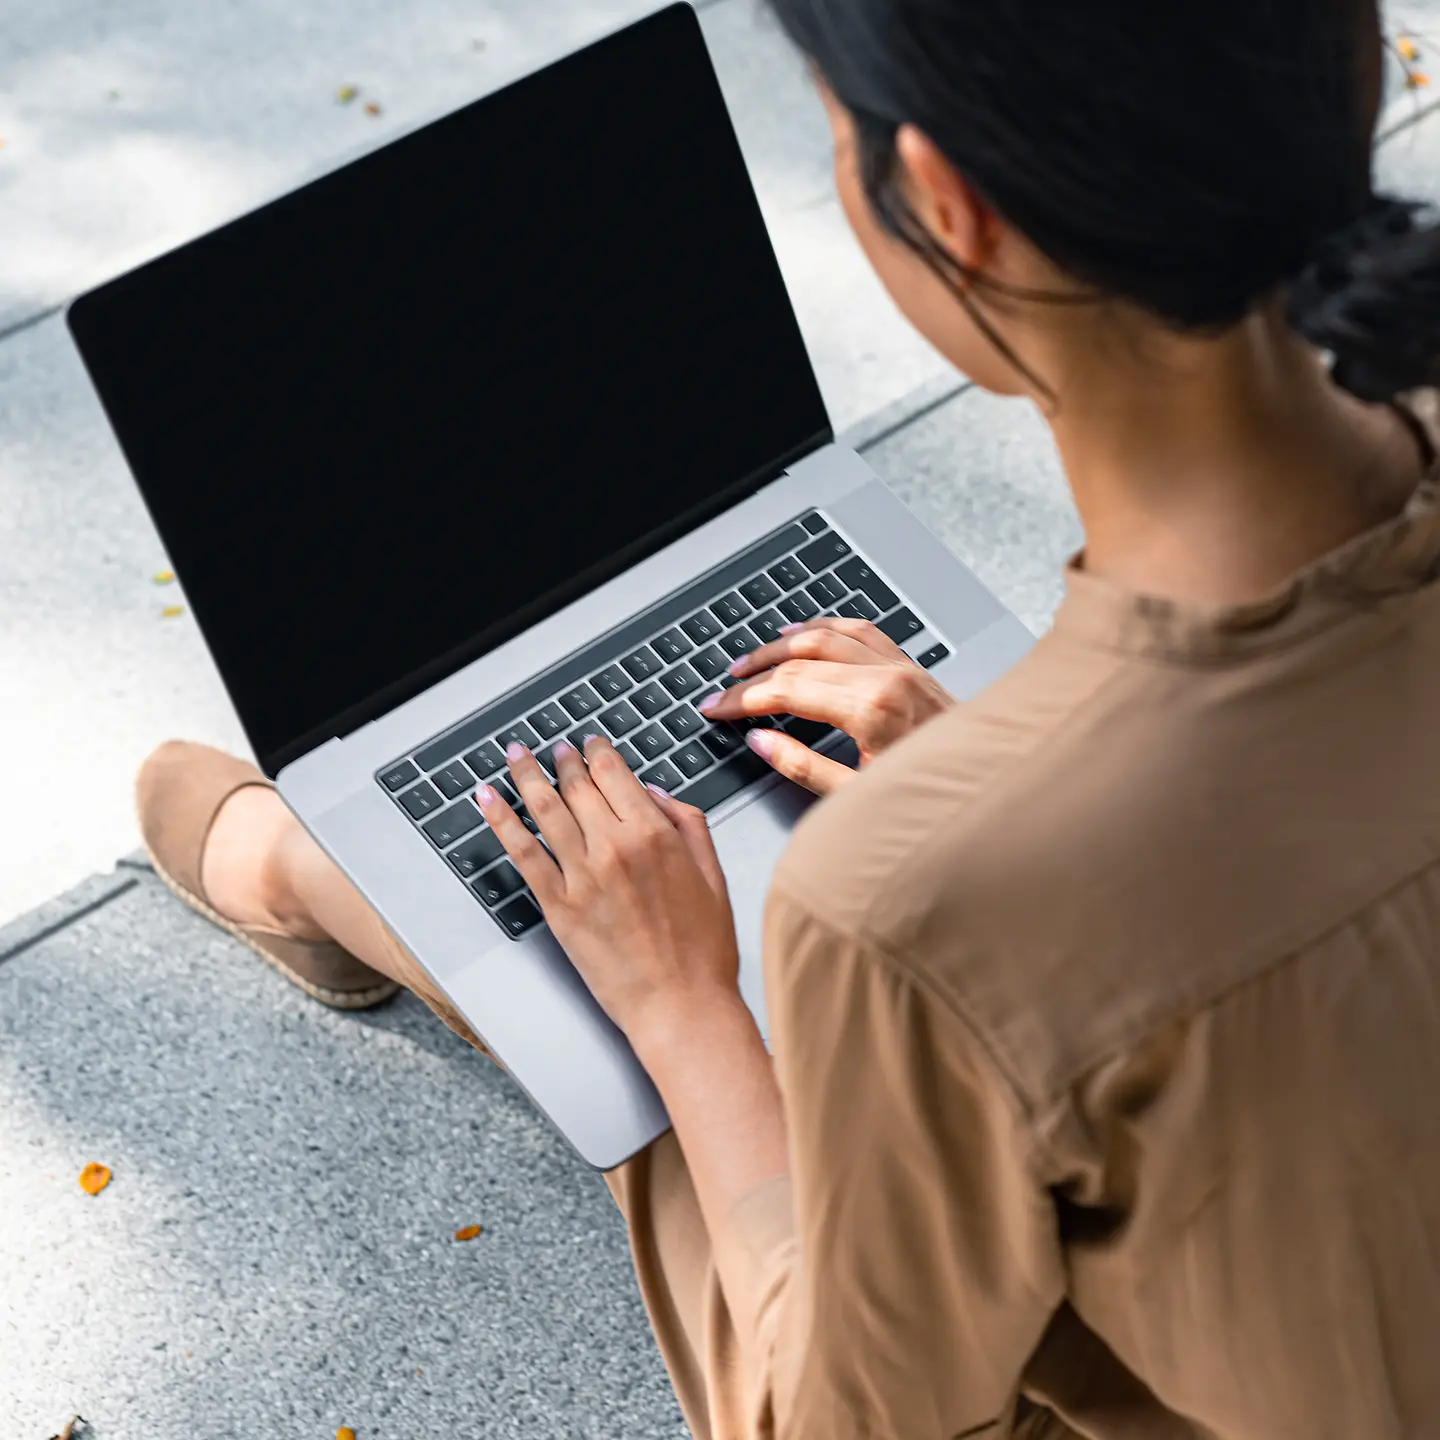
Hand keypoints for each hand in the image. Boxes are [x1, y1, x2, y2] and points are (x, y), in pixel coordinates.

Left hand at [477, 734, 742, 1047]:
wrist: (680, 1005)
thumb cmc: (703, 950)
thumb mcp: (712, 873)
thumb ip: (686, 822)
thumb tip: (653, 792)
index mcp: (655, 833)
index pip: (615, 773)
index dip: (597, 751)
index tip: (589, 743)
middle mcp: (614, 846)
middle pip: (577, 785)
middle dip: (562, 760)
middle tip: (554, 749)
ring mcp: (582, 876)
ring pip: (545, 809)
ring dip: (525, 775)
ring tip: (515, 755)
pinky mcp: (558, 906)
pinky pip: (522, 852)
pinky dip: (500, 820)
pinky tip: (488, 800)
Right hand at [697, 617, 954, 793]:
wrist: (986, 787)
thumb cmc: (930, 799)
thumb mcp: (857, 796)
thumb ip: (803, 767)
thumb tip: (761, 741)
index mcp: (870, 709)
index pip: (787, 692)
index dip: (744, 700)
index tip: (718, 709)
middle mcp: (885, 677)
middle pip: (800, 661)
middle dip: (754, 675)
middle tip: (724, 690)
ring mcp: (900, 666)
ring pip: (826, 636)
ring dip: (781, 645)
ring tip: (750, 660)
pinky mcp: (911, 666)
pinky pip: (860, 631)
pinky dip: (824, 628)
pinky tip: (802, 632)